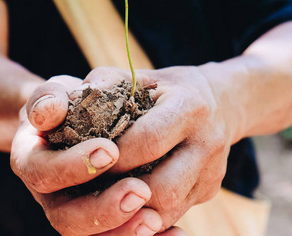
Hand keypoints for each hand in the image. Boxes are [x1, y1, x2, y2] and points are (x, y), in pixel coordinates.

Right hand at [10, 75, 166, 235]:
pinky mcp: (103, 220)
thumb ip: (49, 99)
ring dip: (126, 232)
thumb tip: (49, 113)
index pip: (44, 173)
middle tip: (139, 192)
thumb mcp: (57, 93)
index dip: (73, 166)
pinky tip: (175, 234)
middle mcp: (50, 195)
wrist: (79, 120)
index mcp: (32, 162)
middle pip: (67, 218)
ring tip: (156, 220)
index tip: (110, 150)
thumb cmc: (70, 104)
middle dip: (104, 209)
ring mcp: (75, 211)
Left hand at [84, 65, 238, 231]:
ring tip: (105, 200)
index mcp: (190, 107)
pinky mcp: (209, 189)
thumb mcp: (142, 77)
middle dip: (122, 192)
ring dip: (133, 211)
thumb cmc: (169, 89)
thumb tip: (71, 99)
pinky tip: (124, 206)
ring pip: (170, 208)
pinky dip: (145, 215)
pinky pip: (174, 214)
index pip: (148, 140)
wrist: (220, 102)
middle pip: (164, 186)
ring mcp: (212, 171)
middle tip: (92, 189)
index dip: (114, 156)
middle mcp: (207, 142)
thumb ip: (108, 82)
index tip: (88, 161)